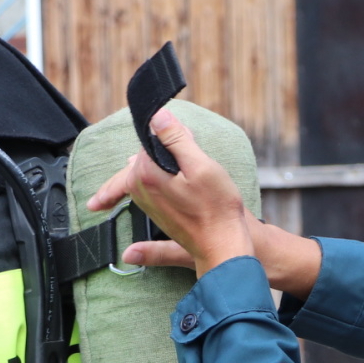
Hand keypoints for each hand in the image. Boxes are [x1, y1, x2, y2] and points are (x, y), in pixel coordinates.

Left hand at [87, 109, 255, 275]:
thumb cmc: (217, 208)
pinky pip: (148, 188)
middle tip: (180, 139)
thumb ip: (175, 138)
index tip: (187, 135)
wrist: (223, 246)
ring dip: (155, 161)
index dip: (171, 135)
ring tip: (172, 153)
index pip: (149, 141)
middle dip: (158, 147)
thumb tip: (156, 116)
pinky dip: (157, 177)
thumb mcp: (200, 165)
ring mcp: (147, 205)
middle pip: (141, 157)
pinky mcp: (157, 214)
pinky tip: (169, 175)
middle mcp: (140, 191)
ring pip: (143, 172)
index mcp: (146, 175)